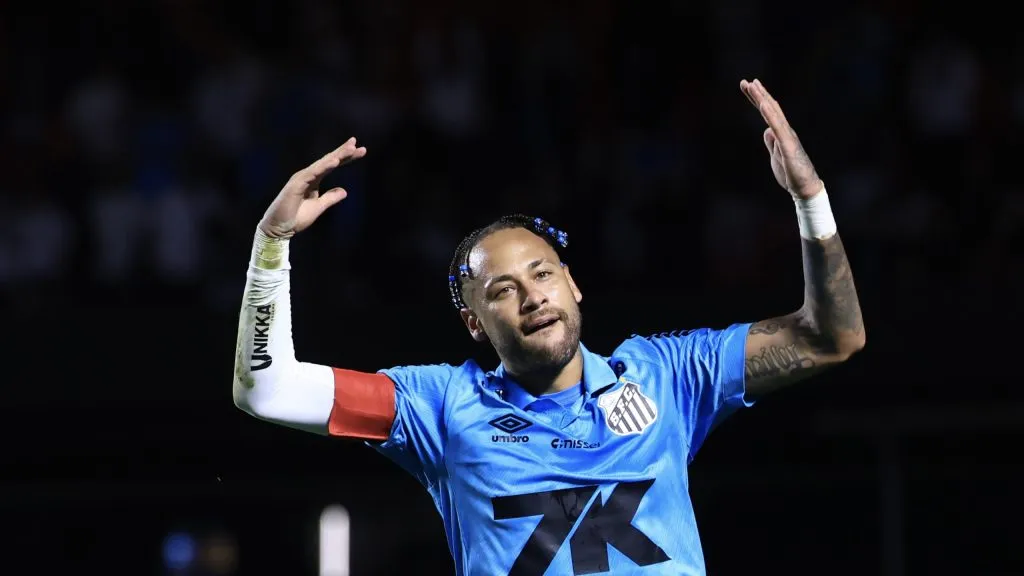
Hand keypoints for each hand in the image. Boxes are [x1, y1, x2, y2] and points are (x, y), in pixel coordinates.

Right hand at [258, 137, 366, 236]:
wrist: (279, 229)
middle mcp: (308, 176)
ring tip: (350, 148)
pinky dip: (324, 166)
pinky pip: (313, 174)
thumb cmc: (295, 218)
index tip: (361, 150)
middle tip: (356, 142)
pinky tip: (335, 161)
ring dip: (336, 155)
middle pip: (328, 161)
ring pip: (322, 164)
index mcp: (314, 180)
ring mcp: (301, 179)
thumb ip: (330, 198)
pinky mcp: (296, 185)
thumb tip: (344, 191)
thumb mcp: (319, 207)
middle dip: (343, 151)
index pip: (332, 166)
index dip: (346, 158)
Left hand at [740, 79, 822, 199]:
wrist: (805, 188)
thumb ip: (771, 141)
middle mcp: (785, 131)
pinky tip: (763, 104)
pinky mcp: (788, 146)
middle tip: (746, 81)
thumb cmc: (791, 173)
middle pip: (770, 109)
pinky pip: (778, 127)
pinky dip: (771, 115)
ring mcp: (787, 137)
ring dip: (763, 99)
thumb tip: (766, 129)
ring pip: (774, 114)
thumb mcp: (776, 155)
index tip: (748, 87)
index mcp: (781, 133)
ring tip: (753, 86)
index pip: (768, 113)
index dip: (758, 99)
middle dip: (758, 94)